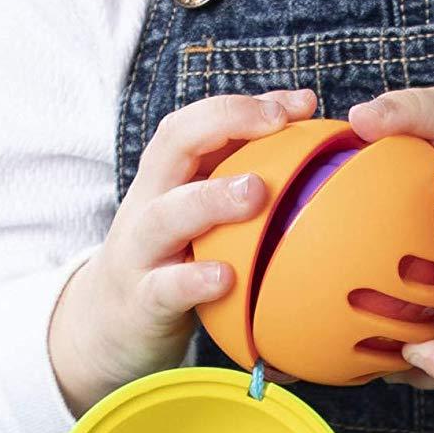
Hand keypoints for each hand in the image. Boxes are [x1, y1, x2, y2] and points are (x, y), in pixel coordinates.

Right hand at [49, 88, 314, 415]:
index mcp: (170, 178)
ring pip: (165, 214)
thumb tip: (325, 177)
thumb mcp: (204, 223)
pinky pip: (166, 286)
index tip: (300, 103)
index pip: (200, 122)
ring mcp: (141, 251)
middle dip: (225, 123)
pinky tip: (227, 278)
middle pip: (173, 144)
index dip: (247, 106)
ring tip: (255, 193)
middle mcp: (151, 202)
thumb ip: (247, 196)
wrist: (108, 329)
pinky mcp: (142, 300)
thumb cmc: (175, 265)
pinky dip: (195, 281)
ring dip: (211, 199)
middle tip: (279, 124)